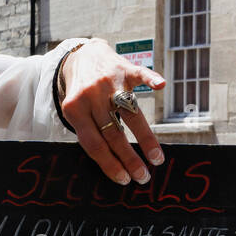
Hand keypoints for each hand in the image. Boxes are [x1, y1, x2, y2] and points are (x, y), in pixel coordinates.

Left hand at [59, 40, 166, 183]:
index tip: (124, 179)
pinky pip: (140, 74)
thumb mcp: (75, 111)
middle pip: (113, 132)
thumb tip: (112, 165)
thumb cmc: (81, 93)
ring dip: (145, 137)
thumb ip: (89, 132)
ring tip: (156, 158)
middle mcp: (92, 95)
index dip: (109, 163)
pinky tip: (160, 86)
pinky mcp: (125, 69)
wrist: (82, 56)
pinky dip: (151, 79)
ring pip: (130, 112)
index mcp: (74, 109)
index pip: (93, 143)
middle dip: (129, 158)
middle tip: (143, 176)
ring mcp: (110, 81)